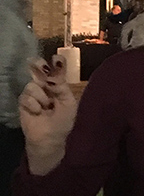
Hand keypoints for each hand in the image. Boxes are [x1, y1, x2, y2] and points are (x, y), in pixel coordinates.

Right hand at [18, 58, 77, 173]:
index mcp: (58, 85)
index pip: (56, 69)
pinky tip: (37, 112)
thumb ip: (61, 87)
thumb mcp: (68, 103)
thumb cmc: (63, 121)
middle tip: (41, 66)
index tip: (56, 58)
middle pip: (38, 69)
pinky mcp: (23, 102)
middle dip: (39, 65)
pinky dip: (33, 104)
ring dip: (41, 97)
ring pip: (33, 85)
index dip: (56, 62)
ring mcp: (33, 93)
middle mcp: (45, 85)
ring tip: (46, 108)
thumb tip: (52, 75)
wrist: (51, 137)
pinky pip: (26, 96)